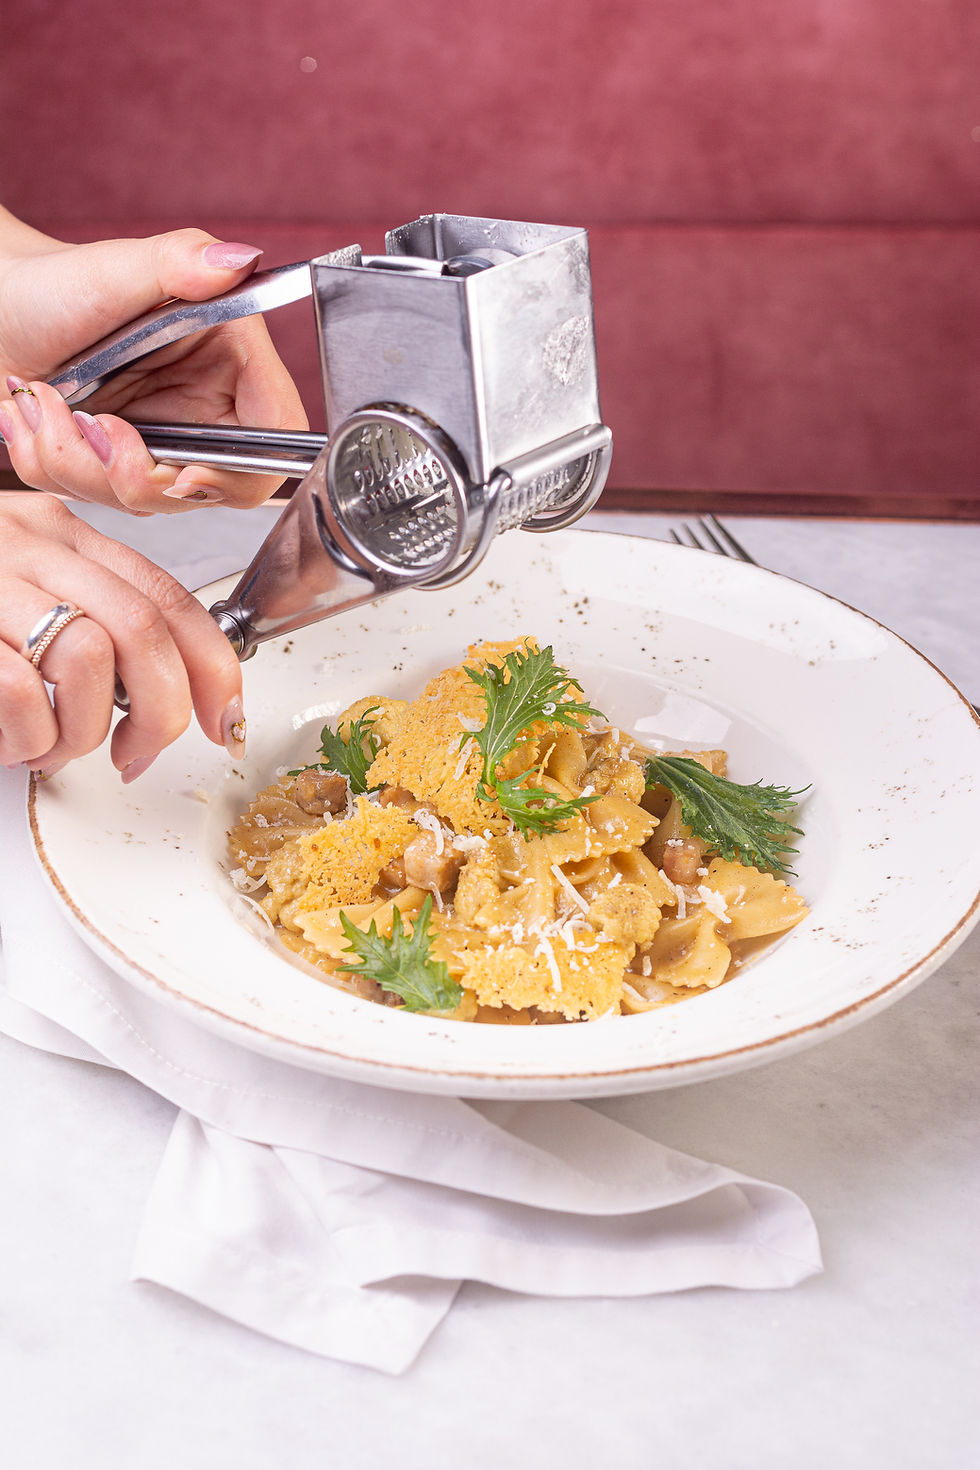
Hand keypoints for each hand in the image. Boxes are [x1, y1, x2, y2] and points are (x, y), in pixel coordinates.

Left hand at [0, 209, 306, 513]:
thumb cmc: (50, 283)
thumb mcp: (116, 268)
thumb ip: (180, 260)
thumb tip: (237, 260)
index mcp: (231, 363)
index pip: (273, 443)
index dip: (237, 474)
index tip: (183, 474)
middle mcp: (203, 409)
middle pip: (206, 490)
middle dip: (136, 474)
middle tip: (93, 426)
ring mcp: (160, 441)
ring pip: (143, 500)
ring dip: (79, 462)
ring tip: (47, 401)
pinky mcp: (117, 463)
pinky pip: (94, 499)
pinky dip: (51, 462)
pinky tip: (37, 414)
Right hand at [0, 493, 244, 778]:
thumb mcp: (22, 595)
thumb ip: (86, 621)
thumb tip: (161, 694)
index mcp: (58, 533)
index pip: (169, 595)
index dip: (213, 666)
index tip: (223, 718)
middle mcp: (26, 544)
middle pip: (142, 631)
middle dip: (158, 712)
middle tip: (136, 753)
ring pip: (86, 657)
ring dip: (78, 729)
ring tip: (43, 742)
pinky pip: (17, 694)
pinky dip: (24, 736)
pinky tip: (7, 739)